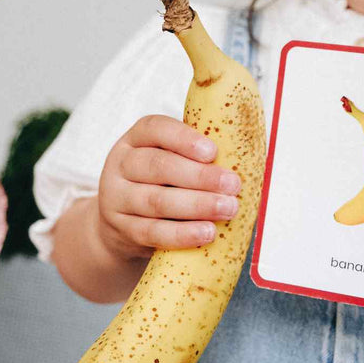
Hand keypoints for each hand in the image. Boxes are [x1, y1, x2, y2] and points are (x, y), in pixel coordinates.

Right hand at [97, 114, 241, 258]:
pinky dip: (181, 234)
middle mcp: (121, 164)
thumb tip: (246, 155)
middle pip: (158, 166)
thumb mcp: (171, 162)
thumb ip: (197, 156)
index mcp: (136, 139)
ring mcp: (117, 198)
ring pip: (156, 201)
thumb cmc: (162, 185)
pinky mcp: (122, 229)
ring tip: (227, 209)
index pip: (155, 128)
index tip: (213, 152)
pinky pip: (151, 232)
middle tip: (233, 185)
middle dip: (200, 176)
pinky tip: (206, 233)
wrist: (123, 225)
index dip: (184, 139)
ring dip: (196, 205)